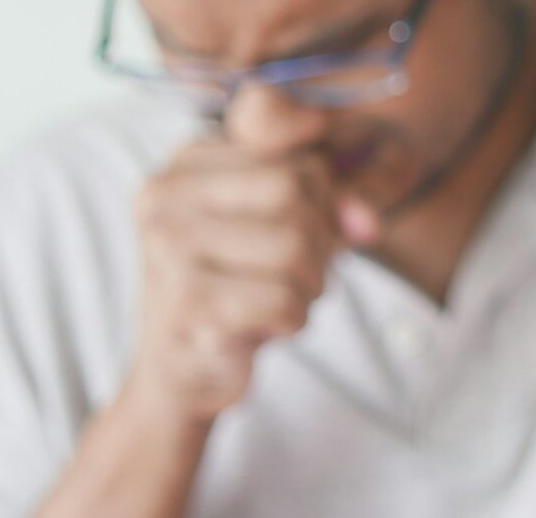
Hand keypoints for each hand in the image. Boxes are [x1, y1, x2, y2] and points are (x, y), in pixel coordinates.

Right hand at [126, 139, 345, 422]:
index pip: (297, 161)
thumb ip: (333, 205)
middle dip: (319, 242)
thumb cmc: (238, 288)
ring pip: (292, 244)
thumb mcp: (285, 227)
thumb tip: (368, 223)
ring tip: (284, 299)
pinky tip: (268, 326)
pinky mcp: (184, 301)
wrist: (180, 373)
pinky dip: (293, 318)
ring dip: (310, 285)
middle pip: (293, 191)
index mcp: (188, 161)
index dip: (325, 205)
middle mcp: (166, 194)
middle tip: (302, 276)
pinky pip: (282, 298)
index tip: (308, 237)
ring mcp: (168, 246)